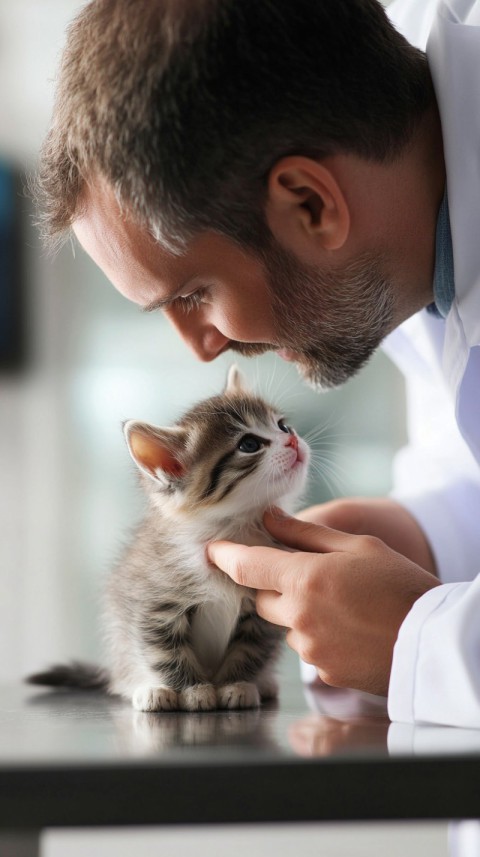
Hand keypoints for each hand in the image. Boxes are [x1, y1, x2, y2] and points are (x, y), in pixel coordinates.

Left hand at [207, 510, 439, 695]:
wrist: (433, 641)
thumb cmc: (400, 585)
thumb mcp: (358, 546)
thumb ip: (307, 535)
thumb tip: (270, 518)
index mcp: (305, 579)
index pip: (246, 566)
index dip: (224, 555)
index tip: (211, 549)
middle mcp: (300, 617)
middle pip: (262, 599)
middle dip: (274, 585)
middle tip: (308, 574)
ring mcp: (310, 648)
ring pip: (286, 625)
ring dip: (299, 612)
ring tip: (343, 604)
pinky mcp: (323, 671)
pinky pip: (308, 647)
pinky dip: (319, 635)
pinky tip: (350, 627)